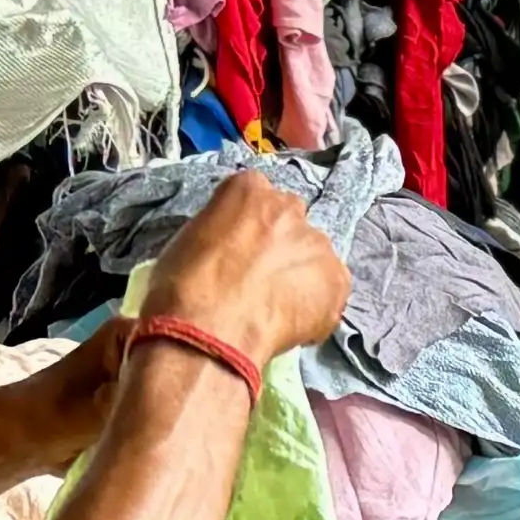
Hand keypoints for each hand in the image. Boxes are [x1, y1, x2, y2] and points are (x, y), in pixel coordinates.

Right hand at [135, 172, 349, 372]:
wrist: (209, 329)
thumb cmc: (182, 286)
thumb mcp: (189, 241)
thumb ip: (220, 234)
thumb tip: (229, 253)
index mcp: (248, 189)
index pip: (255, 197)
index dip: (248, 228)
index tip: (238, 250)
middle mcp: (289, 207)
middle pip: (291, 222)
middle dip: (279, 245)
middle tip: (259, 279)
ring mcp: (317, 243)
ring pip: (313, 256)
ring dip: (300, 275)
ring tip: (276, 308)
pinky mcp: (336, 279)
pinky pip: (330, 290)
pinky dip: (316, 307)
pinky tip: (292, 324)